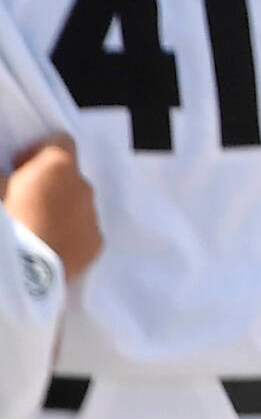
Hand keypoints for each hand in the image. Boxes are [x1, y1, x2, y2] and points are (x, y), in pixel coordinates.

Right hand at [7, 136, 100, 278]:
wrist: (15, 277)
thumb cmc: (3, 227)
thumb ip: (3, 176)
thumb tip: (5, 175)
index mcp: (58, 167)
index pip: (60, 141)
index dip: (37, 151)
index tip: (18, 168)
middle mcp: (83, 187)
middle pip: (68, 176)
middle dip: (47, 185)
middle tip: (20, 204)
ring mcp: (92, 217)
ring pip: (76, 205)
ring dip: (58, 210)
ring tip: (31, 231)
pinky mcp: (95, 245)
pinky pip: (82, 231)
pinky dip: (67, 235)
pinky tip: (45, 248)